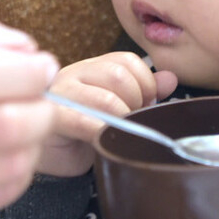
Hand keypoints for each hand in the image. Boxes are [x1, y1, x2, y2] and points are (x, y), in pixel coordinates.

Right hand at [37, 52, 177, 176]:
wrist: (49, 157)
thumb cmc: (82, 133)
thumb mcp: (117, 109)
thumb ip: (143, 92)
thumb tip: (169, 79)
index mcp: (93, 67)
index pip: (128, 61)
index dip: (145, 83)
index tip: (146, 105)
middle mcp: (75, 73)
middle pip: (119, 76)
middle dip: (135, 102)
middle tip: (130, 121)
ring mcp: (61, 93)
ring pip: (106, 99)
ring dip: (120, 120)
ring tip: (115, 131)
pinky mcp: (52, 117)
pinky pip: (84, 122)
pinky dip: (100, 132)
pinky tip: (100, 140)